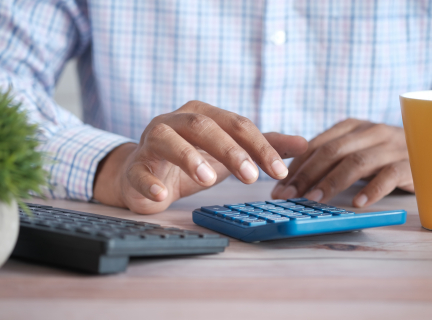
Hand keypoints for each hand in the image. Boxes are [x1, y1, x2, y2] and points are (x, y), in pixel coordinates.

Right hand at [94, 101, 306, 213]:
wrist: (147, 173)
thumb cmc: (192, 160)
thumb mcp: (230, 152)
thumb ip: (263, 146)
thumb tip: (304, 143)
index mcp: (203, 114)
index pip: (236, 124)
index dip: (259, 146)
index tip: (279, 171)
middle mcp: (176, 121)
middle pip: (204, 125)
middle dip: (229, 149)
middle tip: (251, 177)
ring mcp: (152, 141)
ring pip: (168, 139)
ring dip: (188, 157)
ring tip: (208, 179)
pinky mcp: (135, 166)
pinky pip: (139, 171)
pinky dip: (149, 183)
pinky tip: (162, 196)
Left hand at [271, 119, 413, 206]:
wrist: (426, 148)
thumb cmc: (381, 154)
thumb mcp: (353, 150)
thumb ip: (328, 158)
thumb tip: (292, 179)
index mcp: (350, 127)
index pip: (316, 145)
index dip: (295, 167)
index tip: (279, 187)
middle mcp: (369, 132)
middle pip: (331, 152)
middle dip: (306, 175)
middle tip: (289, 196)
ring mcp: (390, 146)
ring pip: (356, 162)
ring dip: (331, 182)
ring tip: (314, 200)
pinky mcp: (408, 163)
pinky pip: (389, 175)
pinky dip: (372, 189)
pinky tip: (358, 203)